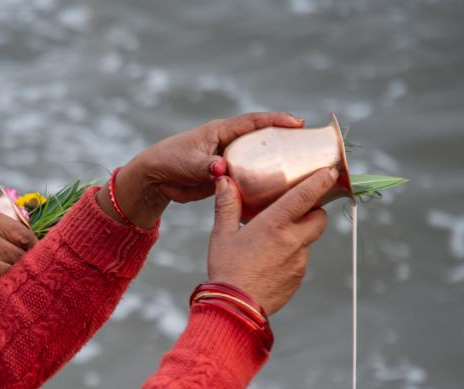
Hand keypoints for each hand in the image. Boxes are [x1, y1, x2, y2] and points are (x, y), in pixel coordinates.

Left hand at [96, 112, 304, 228]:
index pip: (254, 122)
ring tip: (300, 169)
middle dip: (284, 140)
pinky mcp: (226, 178)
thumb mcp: (189, 162)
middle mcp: (229, 144)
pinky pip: (248, 178)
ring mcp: (229, 160)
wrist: (156, 179)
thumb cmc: (170, 161)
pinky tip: (276, 192)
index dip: (277, 121)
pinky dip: (261, 183)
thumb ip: (205, 165)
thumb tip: (222, 168)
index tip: (297, 123)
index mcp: (221, 132)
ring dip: (276, 163)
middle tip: (307, 146)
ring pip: (258, 160)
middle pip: (262, 139)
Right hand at [206, 167, 335, 314]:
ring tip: (273, 241)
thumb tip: (224, 181)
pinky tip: (270, 262)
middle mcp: (293, 240)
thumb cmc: (228, 269)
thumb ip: (227, 205)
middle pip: (319, 218)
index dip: (321, 180)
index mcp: (276, 224)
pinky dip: (291, 256)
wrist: (236, 308)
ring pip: (308, 241)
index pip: (307, 195)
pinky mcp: (298, 278)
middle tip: (297, 209)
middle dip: (314, 210)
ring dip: (298, 236)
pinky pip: (300, 261)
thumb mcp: (222, 234)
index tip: (329, 171)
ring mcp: (299, 261)